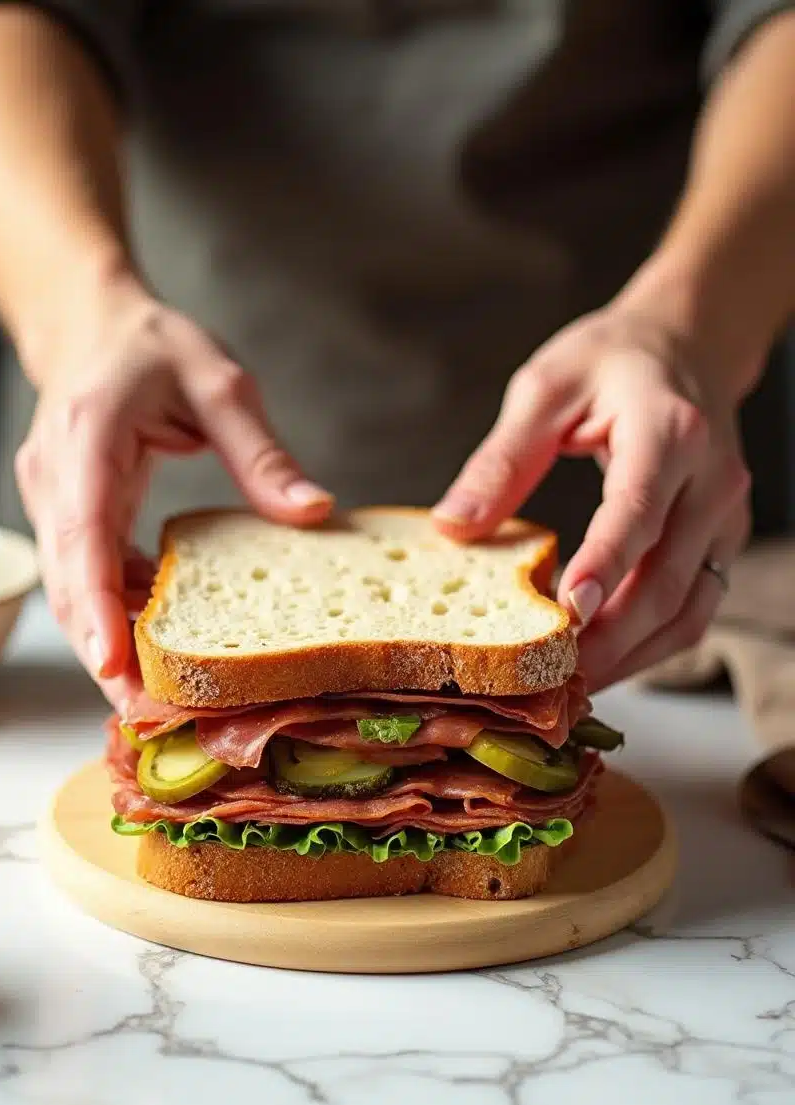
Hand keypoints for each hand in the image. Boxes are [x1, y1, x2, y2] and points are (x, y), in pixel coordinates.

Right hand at [15, 272, 332, 708]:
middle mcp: (56, 477)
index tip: (115, 662)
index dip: (98, 605)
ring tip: (160, 697)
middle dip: (102, 649)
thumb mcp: (219, 383)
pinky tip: (160, 640)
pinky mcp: (67, 513)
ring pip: (73, 588)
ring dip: (110, 641)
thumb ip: (261, 451)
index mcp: (87, 438)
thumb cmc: (152, 346)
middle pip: (70, 581)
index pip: (83, 534)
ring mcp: (53, 498)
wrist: (93, 325)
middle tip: (146, 712)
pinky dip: (118, 611)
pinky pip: (88, 574)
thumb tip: (313, 512)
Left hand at [432, 301, 752, 691]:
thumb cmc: (608, 362)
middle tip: (552, 678)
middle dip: (611, 637)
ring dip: (632, 655)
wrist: (684, 344)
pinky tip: (603, 661)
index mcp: (669, 431)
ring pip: (689, 609)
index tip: (568, 613)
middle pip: (667, 579)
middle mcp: (712, 480)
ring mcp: (725, 515)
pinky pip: (694, 608)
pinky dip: (651, 645)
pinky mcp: (721, 539)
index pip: (637, 510)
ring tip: (571, 685)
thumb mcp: (544, 389)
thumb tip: (453, 526)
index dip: (605, 565)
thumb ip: (502, 459)